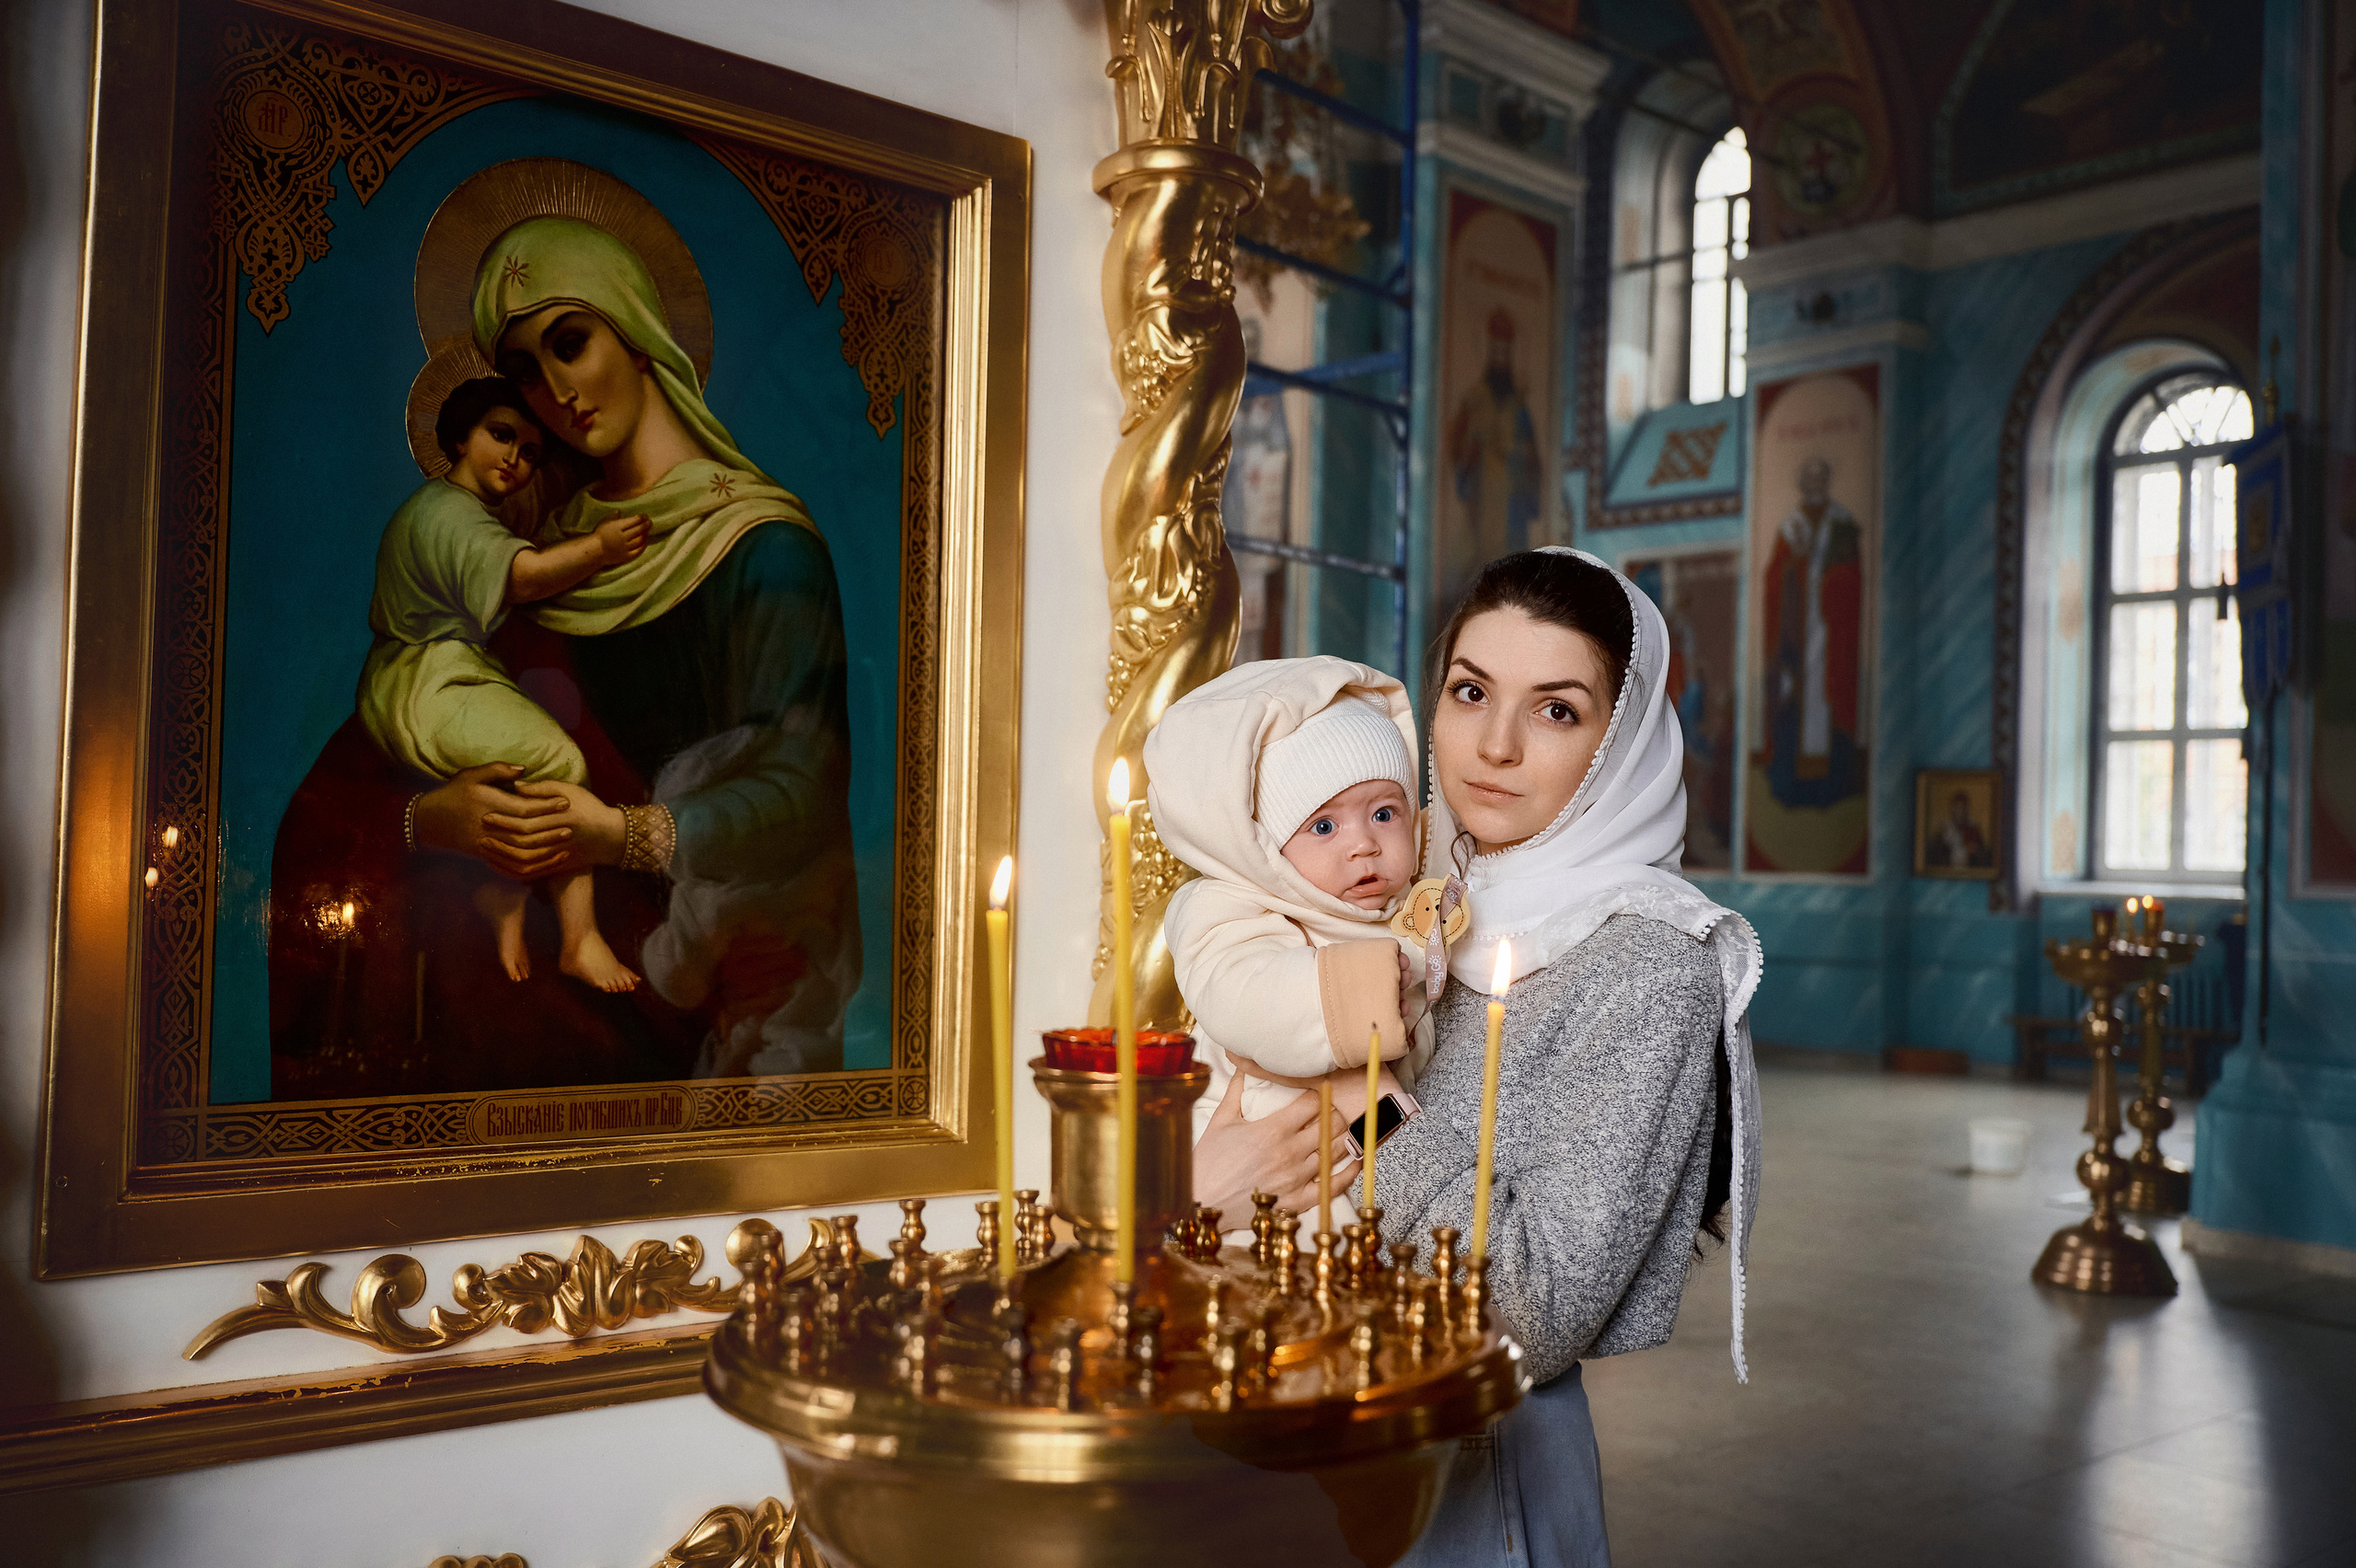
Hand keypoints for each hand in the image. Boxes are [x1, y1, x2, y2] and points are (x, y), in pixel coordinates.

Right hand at [411, 763, 572, 878]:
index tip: (565, 802)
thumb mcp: (472, 775)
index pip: (524, 809)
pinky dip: (530, 867)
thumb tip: (525, 769)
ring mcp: (487, 844)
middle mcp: (489, 827)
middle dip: (551, 830)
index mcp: (489, 805)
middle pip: (527, 834)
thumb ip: (498, 770)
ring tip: (564, 845)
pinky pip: (511, 867)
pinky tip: (545, 863)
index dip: (546, 806)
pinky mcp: (486, 856)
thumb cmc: (453, 793)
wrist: (429, 820)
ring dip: (545, 851)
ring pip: (521, 853)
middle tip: (571, 825)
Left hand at [497, 779, 627, 875]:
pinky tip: (499, 864)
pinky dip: (513, 871)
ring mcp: (559, 855)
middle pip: (523, 841)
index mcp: (562, 817)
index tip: (487, 814)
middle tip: (481, 832)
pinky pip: (532, 873)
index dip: (505, 819)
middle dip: (500, 837)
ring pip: (526, 860)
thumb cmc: (590, 808)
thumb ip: (543, 788)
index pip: (527, 820)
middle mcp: (560, 837)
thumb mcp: (571, 790)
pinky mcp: (559, 867)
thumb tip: (515, 786)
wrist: (613, 836)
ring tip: (486, 849)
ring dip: (503, 856)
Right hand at [594, 513, 649, 564]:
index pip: (634, 520)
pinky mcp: (625, 556)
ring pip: (639, 540)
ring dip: (645, 535)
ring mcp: (624, 548)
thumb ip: (613, 517)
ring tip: (647, 531)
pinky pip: (638, 551)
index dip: (642, 517)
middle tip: (650, 522)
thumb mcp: (604, 522)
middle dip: (646, 525)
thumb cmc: (599, 535)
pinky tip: (645, 542)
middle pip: (639, 530)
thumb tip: (619, 511)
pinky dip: (643, 546)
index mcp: (617, 527)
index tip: (645, 516)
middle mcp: (622, 537)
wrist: (594, 551)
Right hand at [1193, 1071, 1358, 1222]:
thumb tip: (1242, 1066)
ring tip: (1346, 1131)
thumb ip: (1236, 1092)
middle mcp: (1289, 1152)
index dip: (1319, 1093)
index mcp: (1273, 1129)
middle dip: (1335, 1113)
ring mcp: (1296, 1178)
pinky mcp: (1297, 1201)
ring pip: (1335, 1151)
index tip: (1320, 1091)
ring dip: (1344, 1138)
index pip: (1312, 1103)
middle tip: (1334, 1110)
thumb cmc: (1207, 1162)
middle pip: (1330, 1124)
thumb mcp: (1220, 1121)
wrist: (1201, 1203)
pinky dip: (1347, 1174)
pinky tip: (1354, 1163)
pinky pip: (1332, 1186)